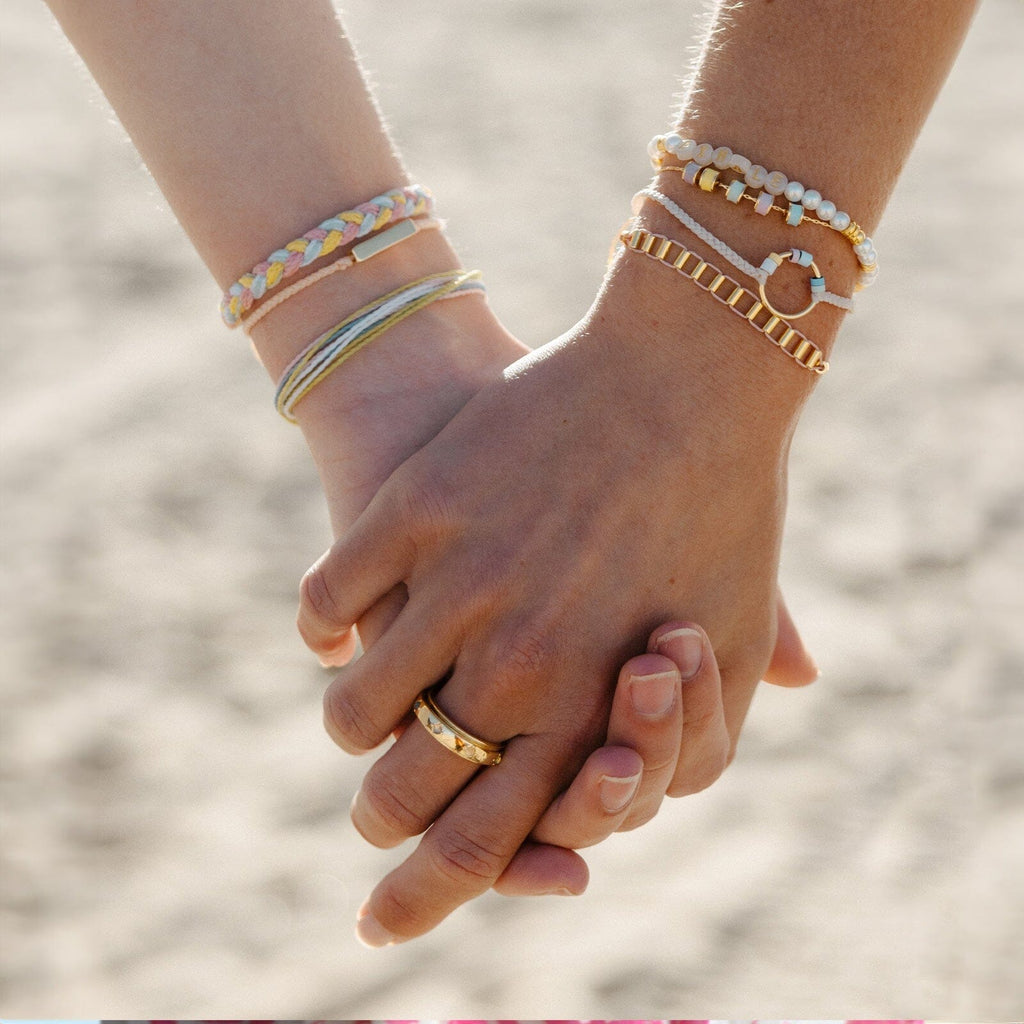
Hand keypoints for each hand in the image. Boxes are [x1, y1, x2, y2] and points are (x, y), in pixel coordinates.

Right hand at [296, 246, 818, 940]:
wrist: (687, 375)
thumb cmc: (721, 517)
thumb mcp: (735, 649)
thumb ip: (688, 752)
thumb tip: (604, 833)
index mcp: (593, 713)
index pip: (487, 849)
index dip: (424, 899)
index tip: (378, 921)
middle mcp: (517, 666)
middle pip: (399, 796)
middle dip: (381, 822)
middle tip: (376, 812)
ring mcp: (458, 583)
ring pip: (353, 711)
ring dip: (355, 723)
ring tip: (366, 709)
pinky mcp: (416, 508)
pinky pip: (328, 604)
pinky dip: (330, 626)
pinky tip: (349, 623)